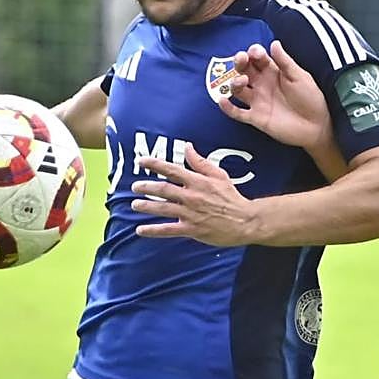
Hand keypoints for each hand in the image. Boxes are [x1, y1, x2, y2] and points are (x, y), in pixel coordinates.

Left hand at [131, 145, 257, 246]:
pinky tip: (140, 230)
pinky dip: (153, 230)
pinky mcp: (191, 229)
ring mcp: (190, 213)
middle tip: (134, 186)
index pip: (172, 170)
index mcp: (198, 181)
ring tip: (135, 204)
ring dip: (147, 206)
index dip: (155, 164)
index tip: (141, 161)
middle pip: (163, 189)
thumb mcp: (219, 175)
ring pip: (163, 208)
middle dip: (146, 186)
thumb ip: (201, 162)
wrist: (244, 221)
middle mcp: (191, 196)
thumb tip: (188, 147)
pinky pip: (168, 230)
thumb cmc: (232, 197)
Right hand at [218, 41, 331, 150]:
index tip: (256, 52)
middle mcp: (263, 85)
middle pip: (244, 70)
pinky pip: (238, 113)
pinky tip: (222, 101)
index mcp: (273, 73)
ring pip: (238, 89)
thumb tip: (274, 43)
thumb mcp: (300, 77)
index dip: (254, 53)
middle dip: (240, 63)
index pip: (258, 59)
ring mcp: (258, 101)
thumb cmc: (311, 99)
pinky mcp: (256, 118)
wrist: (317, 126)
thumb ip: (285, 62)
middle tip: (241, 59)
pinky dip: (228, 108)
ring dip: (235, 83)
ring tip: (242, 81)